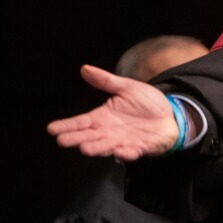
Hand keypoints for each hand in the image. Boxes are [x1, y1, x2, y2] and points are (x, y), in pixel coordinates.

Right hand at [47, 64, 178, 161]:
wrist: (171, 114)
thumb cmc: (147, 102)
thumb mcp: (127, 87)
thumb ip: (106, 81)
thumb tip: (85, 68)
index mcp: (103, 117)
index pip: (80, 122)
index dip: (66, 125)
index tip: (51, 129)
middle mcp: (109, 131)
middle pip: (89, 136)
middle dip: (76, 139)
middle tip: (63, 141)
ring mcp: (123, 141)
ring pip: (106, 146)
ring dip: (97, 148)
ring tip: (86, 149)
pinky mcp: (139, 148)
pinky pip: (131, 152)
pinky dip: (126, 153)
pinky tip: (120, 152)